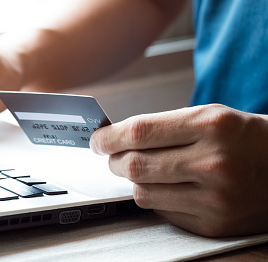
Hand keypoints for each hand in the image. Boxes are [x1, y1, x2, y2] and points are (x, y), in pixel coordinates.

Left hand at [90, 104, 267, 236]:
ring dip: (132, 180)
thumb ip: (163, 126)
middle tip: (112, 156)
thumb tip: (116, 138)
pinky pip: (161, 211)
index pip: (139, 132)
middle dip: (113, 160)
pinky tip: (167, 187)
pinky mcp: (213, 224)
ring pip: (142, 192)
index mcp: (211, 126)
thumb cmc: (244, 139)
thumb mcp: (209, 116)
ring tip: (142, 170)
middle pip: (135, 165)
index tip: (97, 140)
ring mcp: (214, 198)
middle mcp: (213, 162)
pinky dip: (155, 197)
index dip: (109, 137)